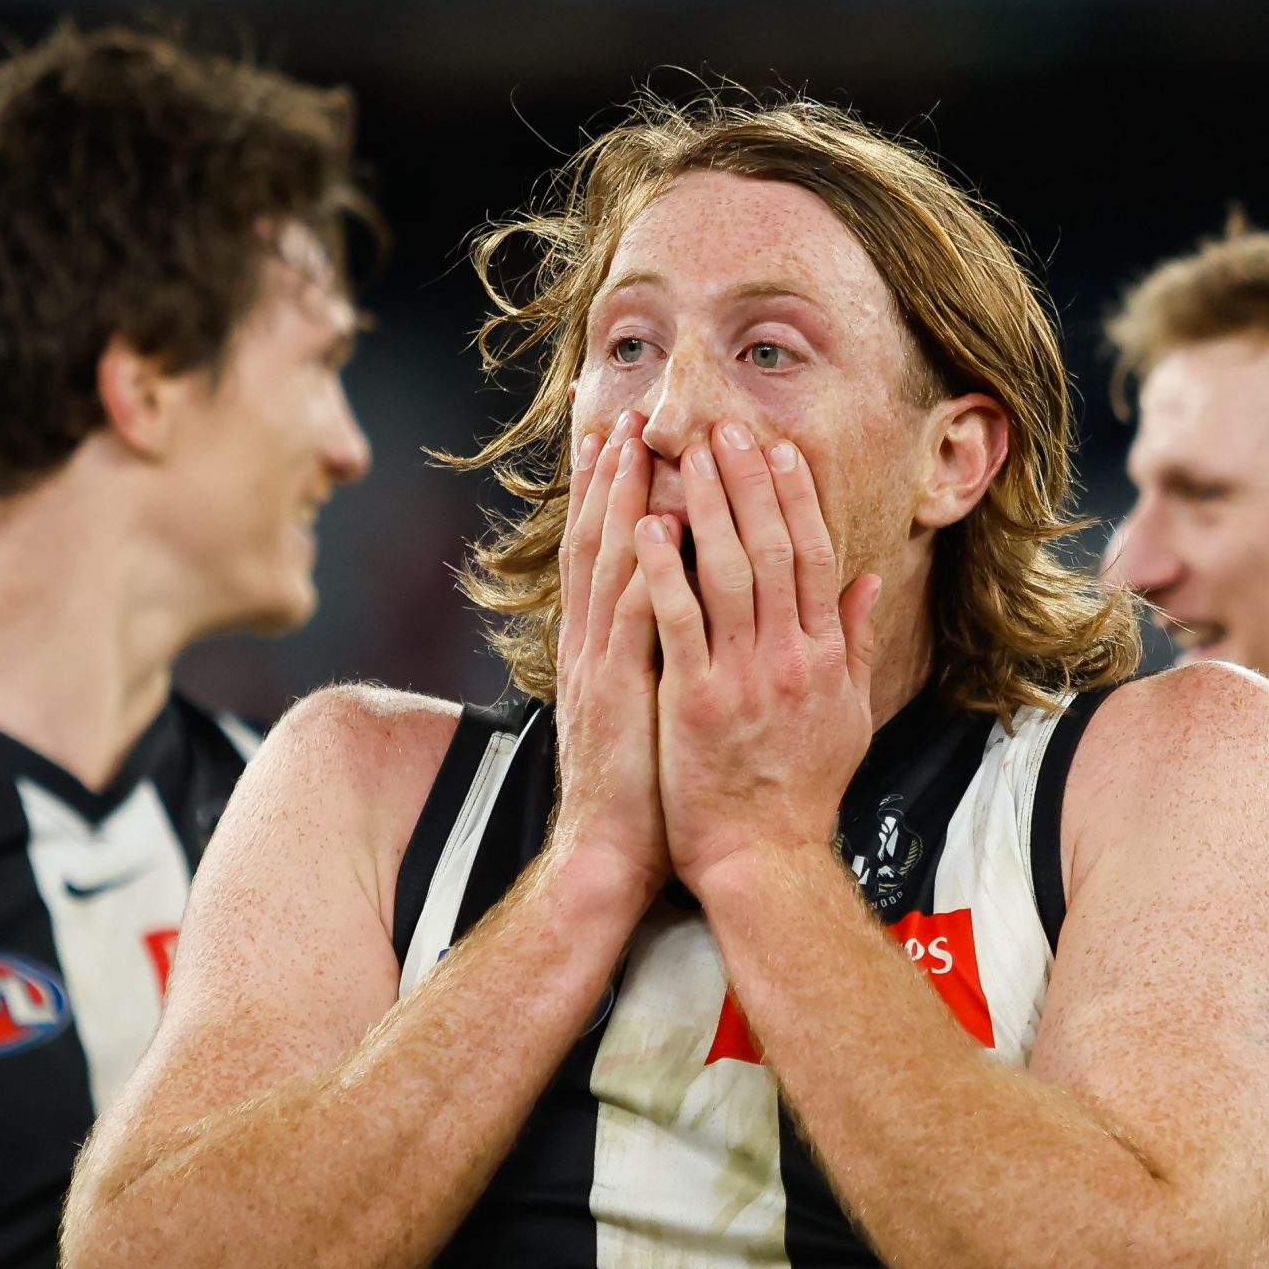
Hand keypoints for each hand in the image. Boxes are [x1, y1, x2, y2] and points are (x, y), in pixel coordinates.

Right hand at [547, 409, 671, 903]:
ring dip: (620, 503)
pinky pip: (633, 620)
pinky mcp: (618, 694)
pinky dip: (646, 571)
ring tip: (633, 445)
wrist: (610, 855)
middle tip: (620, 413)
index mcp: (600, 645)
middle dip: (607, 476)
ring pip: (608, 566)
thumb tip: (678, 607)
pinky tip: (659, 529)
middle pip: (595, 542)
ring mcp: (599, 666)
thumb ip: (661, 650)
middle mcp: (590, 644)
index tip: (620, 436)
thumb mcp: (650, 704)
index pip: (604, 552)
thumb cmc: (642, 785)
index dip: (609, 493)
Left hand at [633, 421, 882, 897]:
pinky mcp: (695, 701)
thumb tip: (868, 582)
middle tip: (725, 430)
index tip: (778, 451)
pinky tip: (645, 527)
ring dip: (705, 508)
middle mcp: (790, 657)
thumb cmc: (800, 792)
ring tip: (682, 457)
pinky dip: (663, 570)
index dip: (797, 498)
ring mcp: (742, 677)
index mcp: (824, 656)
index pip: (815, 557)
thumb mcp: (848, 716)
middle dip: (747, 483)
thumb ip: (857, 644)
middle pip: (773, 549)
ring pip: (726, 572)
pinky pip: (678, 622)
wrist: (763, 859)